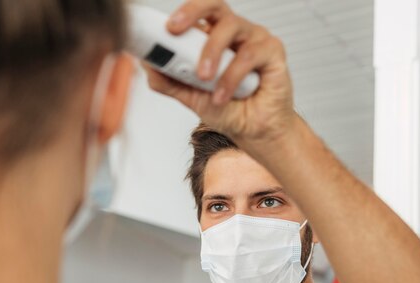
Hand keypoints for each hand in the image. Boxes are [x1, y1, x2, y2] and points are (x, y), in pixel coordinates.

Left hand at [143, 0, 297, 152]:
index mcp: (213, 37)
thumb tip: (147, 64)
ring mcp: (254, 39)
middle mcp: (234, 33)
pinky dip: (232, 76)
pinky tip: (222, 96)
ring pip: (231, 27)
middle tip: (174, 30)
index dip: (178, 16)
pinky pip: (250, 54)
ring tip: (203, 78)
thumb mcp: (190, 96)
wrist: (254, 133)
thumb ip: (168, 79)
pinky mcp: (272, 51)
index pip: (195, 15)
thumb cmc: (228, 110)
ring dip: (211, 52)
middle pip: (214, 5)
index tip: (160, 29)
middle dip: (191, 12)